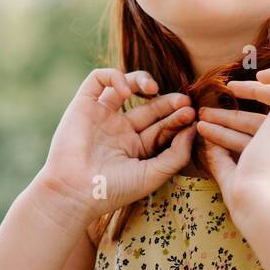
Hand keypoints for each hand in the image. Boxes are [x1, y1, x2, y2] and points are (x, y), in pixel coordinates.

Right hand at [37, 68, 195, 227]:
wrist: (75, 191)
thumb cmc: (113, 189)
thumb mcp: (153, 175)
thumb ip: (176, 154)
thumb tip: (193, 128)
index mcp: (135, 148)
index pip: (162, 127)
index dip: (177, 119)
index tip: (191, 117)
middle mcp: (119, 130)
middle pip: (150, 107)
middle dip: (168, 102)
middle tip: (184, 102)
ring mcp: (101, 116)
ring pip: (125, 86)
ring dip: (143, 81)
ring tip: (153, 88)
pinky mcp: (82, 105)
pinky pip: (98, 80)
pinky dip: (114, 77)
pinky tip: (125, 92)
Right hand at [197, 67, 269, 213]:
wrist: (260, 205)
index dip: (257, 88)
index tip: (235, 84)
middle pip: (252, 121)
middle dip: (229, 111)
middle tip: (207, 105)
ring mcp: (259, 164)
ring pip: (237, 137)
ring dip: (218, 126)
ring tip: (199, 120)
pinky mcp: (242, 178)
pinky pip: (227, 157)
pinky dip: (215, 146)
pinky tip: (202, 138)